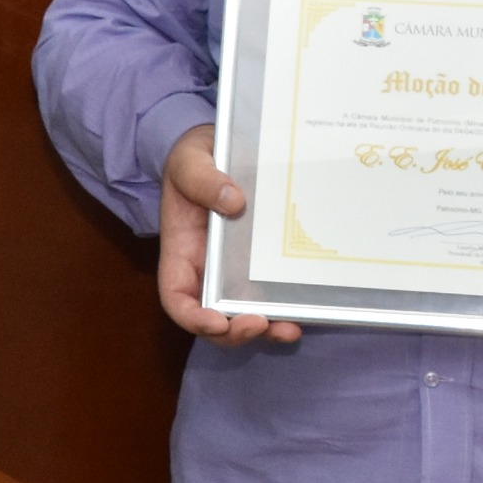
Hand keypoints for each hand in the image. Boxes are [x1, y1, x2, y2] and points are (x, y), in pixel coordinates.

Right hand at [158, 126, 297, 344]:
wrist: (218, 150)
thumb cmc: (195, 158)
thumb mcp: (190, 160)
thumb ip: (203, 179)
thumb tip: (234, 202)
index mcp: (181, 252)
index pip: (177, 298)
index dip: (192, 318)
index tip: (216, 322)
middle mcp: (206, 271)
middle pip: (212, 319)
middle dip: (233, 332)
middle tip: (259, 324)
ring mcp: (234, 272)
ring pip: (244, 314)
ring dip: (265, 329)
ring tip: (289, 329)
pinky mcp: (260, 266)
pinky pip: (269, 294)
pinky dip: (284, 309)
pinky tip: (305, 310)